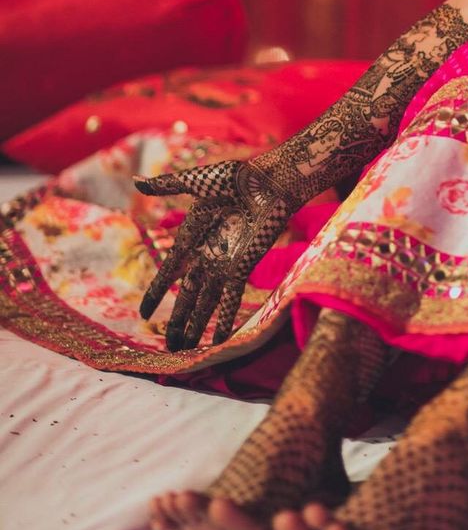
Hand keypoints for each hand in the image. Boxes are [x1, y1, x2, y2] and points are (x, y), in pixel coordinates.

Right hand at [135, 159, 295, 350]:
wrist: (268, 180)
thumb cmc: (235, 177)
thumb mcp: (196, 181)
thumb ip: (166, 185)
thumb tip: (135, 181)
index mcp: (192, 236)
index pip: (168, 272)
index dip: (155, 293)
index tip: (144, 314)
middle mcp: (206, 255)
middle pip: (187, 296)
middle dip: (177, 321)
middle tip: (168, 347)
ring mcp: (224, 263)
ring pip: (206, 303)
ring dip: (196, 327)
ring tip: (186, 352)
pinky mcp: (243, 267)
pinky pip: (230, 299)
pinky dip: (223, 321)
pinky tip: (217, 342)